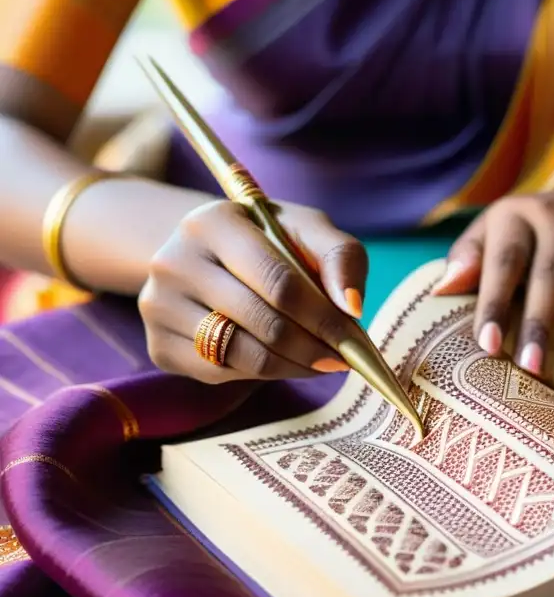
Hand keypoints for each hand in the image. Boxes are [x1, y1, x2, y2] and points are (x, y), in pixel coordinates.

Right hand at [139, 200, 366, 383]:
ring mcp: (158, 305)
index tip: (352, 340)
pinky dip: (262, 374)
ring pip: (242, 354)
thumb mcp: (308, 232)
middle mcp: (174, 261)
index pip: (278, 281)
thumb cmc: (270, 242)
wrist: (207, 255)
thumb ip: (341, 258)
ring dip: (293, 365)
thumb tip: (353, 306)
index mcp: (213, 221)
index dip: (323, 317)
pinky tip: (284, 361)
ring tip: (321, 361)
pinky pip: (221, 374)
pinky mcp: (158, 345)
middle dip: (313, 347)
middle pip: (262, 322)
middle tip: (343, 358)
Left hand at [433, 182, 553, 375]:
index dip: (495, 303)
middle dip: (540, 323)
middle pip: (550, 277)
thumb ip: (468, 257)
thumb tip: (440, 291)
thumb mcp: (496, 228)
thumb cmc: (533, 230)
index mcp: (518, 216)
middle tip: (531, 367)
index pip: (504, 262)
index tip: (488, 345)